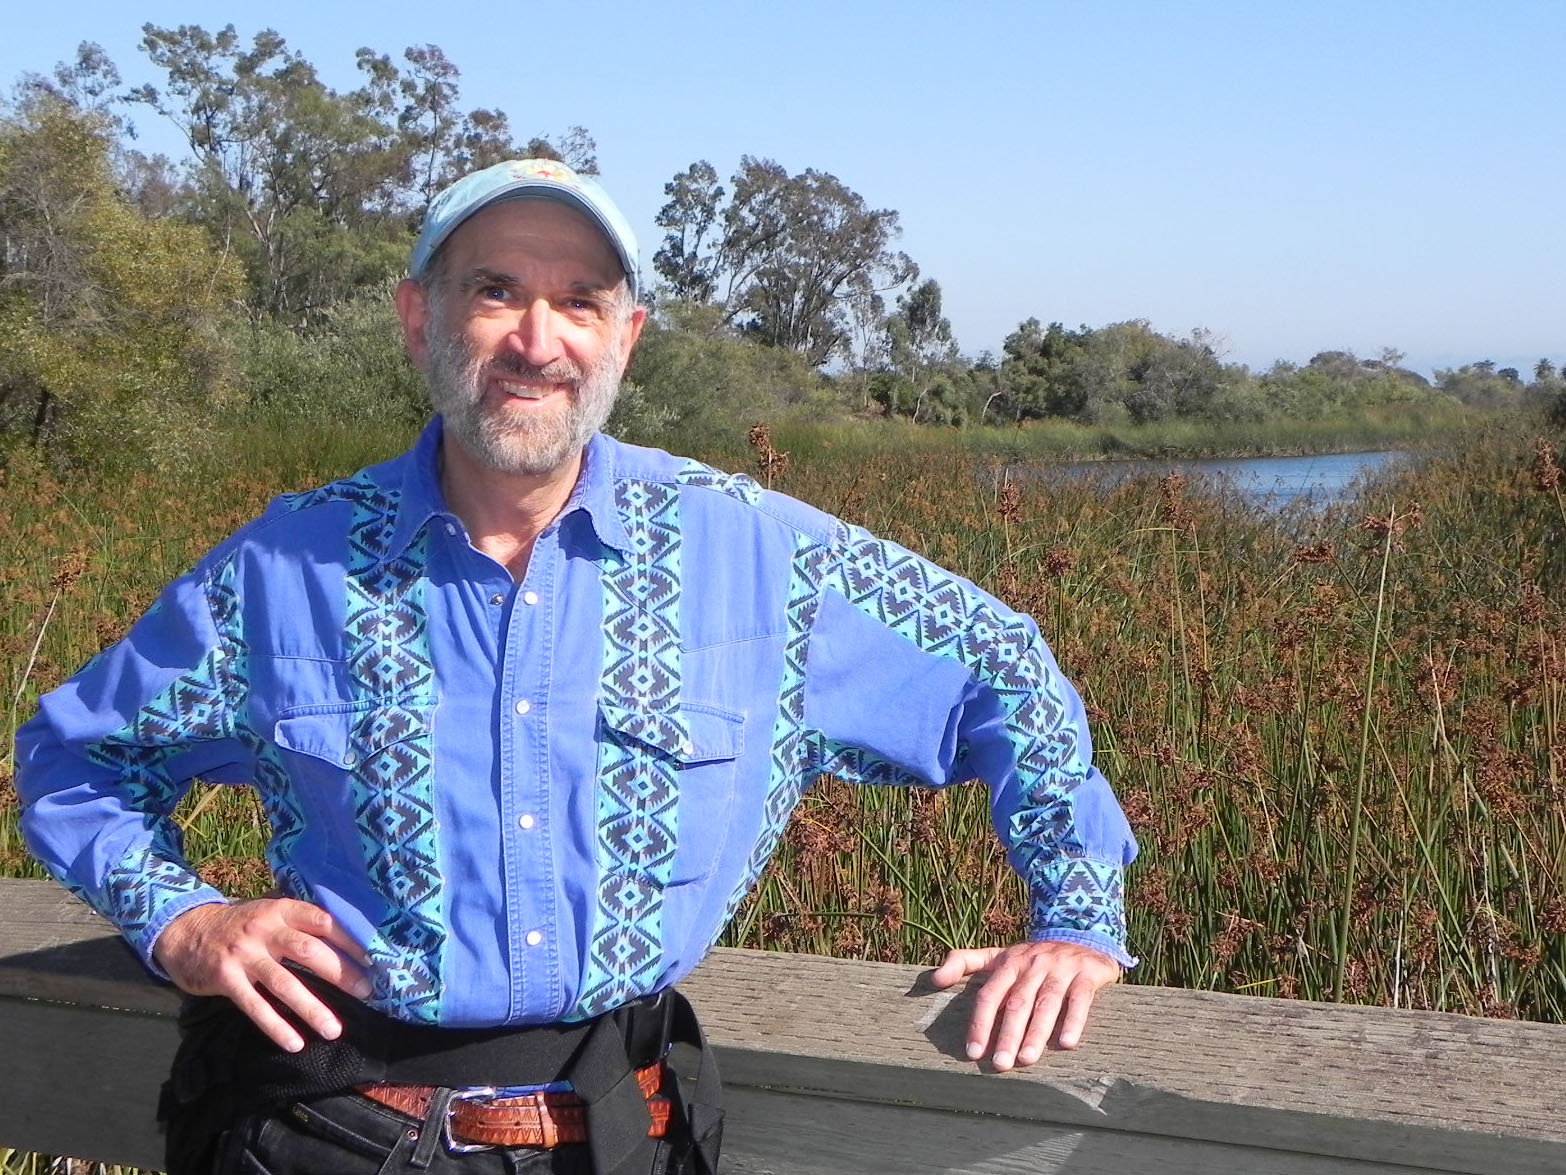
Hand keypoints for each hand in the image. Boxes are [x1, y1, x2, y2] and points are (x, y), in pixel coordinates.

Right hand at [153, 899, 373, 1052]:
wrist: (185, 930)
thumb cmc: (239, 924)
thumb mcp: (269, 912)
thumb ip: (298, 922)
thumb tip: (346, 938)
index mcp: (281, 910)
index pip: (323, 921)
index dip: (349, 939)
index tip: (372, 959)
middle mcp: (265, 929)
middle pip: (309, 952)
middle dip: (341, 973)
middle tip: (366, 993)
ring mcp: (244, 954)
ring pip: (284, 984)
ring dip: (312, 1008)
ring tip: (334, 1029)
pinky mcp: (226, 979)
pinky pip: (255, 1006)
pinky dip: (276, 1026)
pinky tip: (295, 1043)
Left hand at [930, 941, 1120, 1070]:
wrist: (1080, 934)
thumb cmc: (1032, 957)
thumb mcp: (997, 955)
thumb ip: (963, 963)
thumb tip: (932, 980)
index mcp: (1008, 963)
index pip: (989, 995)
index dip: (980, 1023)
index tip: (972, 1052)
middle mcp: (1032, 965)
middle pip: (1017, 1003)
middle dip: (1006, 1034)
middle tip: (999, 1065)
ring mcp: (1060, 969)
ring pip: (1046, 1003)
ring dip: (1036, 1033)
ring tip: (1026, 1060)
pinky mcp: (1087, 975)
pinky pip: (1079, 999)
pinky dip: (1073, 1021)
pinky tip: (1066, 1044)